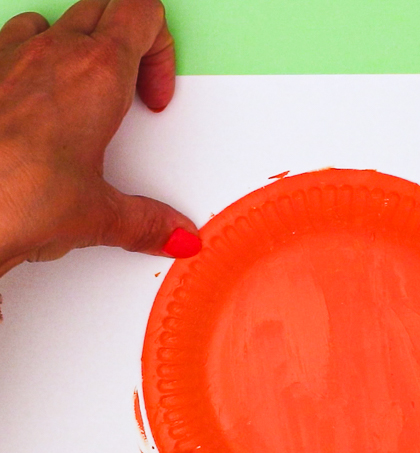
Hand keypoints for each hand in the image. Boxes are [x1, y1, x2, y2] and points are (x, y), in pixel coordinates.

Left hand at [0, 0, 199, 277]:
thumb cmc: (12, 195)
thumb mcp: (98, 216)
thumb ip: (146, 222)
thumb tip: (173, 232)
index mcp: (98, 74)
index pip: (142, 15)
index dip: (161, 51)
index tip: (154, 98)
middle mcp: (53, 52)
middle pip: (106, 8)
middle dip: (129, 45)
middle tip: (131, 98)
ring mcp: (10, 56)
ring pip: (59, 20)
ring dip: (80, 49)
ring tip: (84, 101)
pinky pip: (12, 40)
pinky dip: (32, 61)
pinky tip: (36, 107)